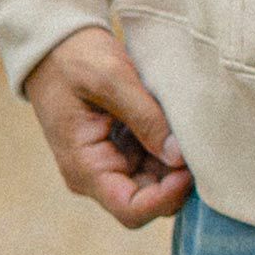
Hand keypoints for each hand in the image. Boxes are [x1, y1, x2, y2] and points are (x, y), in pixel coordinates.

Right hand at [23, 24, 193, 227]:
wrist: (53, 44)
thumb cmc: (75, 59)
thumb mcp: (111, 79)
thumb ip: (145, 116)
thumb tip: (178, 156)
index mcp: (85, 167)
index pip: (130, 210)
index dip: (165, 198)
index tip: (189, 169)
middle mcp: (96, 173)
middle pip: (147, 200)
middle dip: (176, 181)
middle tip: (201, 148)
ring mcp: (109, 161)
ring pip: (153, 182)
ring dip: (175, 165)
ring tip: (194, 133)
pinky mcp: (120, 146)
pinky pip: (150, 160)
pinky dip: (169, 148)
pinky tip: (182, 126)